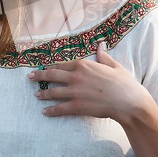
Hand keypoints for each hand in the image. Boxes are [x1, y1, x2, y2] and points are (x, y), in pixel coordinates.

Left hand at [28, 42, 144, 120]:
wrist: (128, 101)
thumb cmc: (123, 82)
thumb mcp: (114, 65)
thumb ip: (104, 56)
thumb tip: (101, 44)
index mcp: (84, 65)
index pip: (63, 64)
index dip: (52, 66)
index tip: (44, 67)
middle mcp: (76, 77)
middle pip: (53, 75)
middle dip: (39, 76)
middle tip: (30, 77)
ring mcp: (75, 92)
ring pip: (54, 92)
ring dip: (43, 93)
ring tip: (36, 94)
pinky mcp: (77, 106)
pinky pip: (60, 108)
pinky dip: (51, 110)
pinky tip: (45, 112)